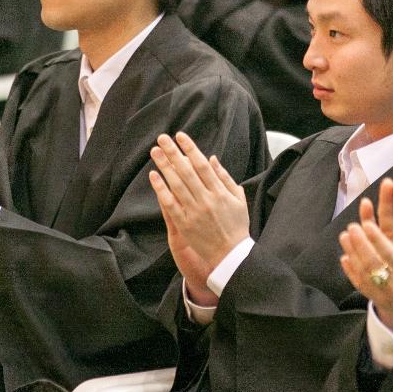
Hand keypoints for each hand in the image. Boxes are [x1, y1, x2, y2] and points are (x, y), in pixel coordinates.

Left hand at [147, 131, 248, 297]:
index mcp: (220, 192)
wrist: (230, 255)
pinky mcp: (184, 224)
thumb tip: (211, 158)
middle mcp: (207, 200)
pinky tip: (154, 176)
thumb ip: (224, 177)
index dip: (190, 149)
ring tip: (155, 152)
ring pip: (176, 185)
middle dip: (173, 153)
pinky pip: (169, 204)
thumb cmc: (236, 225)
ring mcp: (194, 212)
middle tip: (162, 138)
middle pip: (186, 171)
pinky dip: (161, 189)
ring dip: (164, 166)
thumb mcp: (238, 199)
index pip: (202, 165)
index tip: (180, 136)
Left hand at [338, 178, 392, 342]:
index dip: (377, 239)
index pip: (389, 255)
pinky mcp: (379, 303)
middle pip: (371, 263)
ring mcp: (385, 296)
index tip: (367, 224)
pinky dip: (351, 272)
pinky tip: (345, 257)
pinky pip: (361, 286)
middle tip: (352, 227)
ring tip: (344, 237)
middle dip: (359, 243)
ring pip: (362, 274)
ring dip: (352, 254)